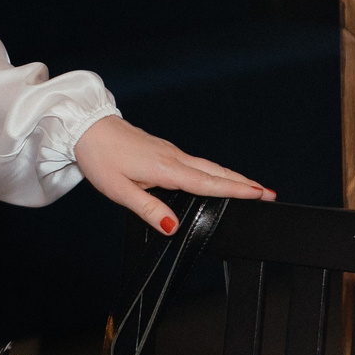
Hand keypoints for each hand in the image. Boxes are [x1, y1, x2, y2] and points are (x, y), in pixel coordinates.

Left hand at [72, 116, 273, 234]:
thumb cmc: (100, 157)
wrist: (85, 127)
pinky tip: (214, 178)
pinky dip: (212, 171)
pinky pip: (195, 162)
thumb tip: (173, 226)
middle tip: (269, 193)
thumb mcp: (120, 190)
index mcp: (165, 169)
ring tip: (251, 187)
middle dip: (242, 183)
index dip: (235, 190)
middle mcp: (172, 157)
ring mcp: (168, 151)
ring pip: (206, 166)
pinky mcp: (162, 149)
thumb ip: (149, 209)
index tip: (261, 194)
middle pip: (214, 172)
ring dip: (230, 176)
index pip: (207, 183)